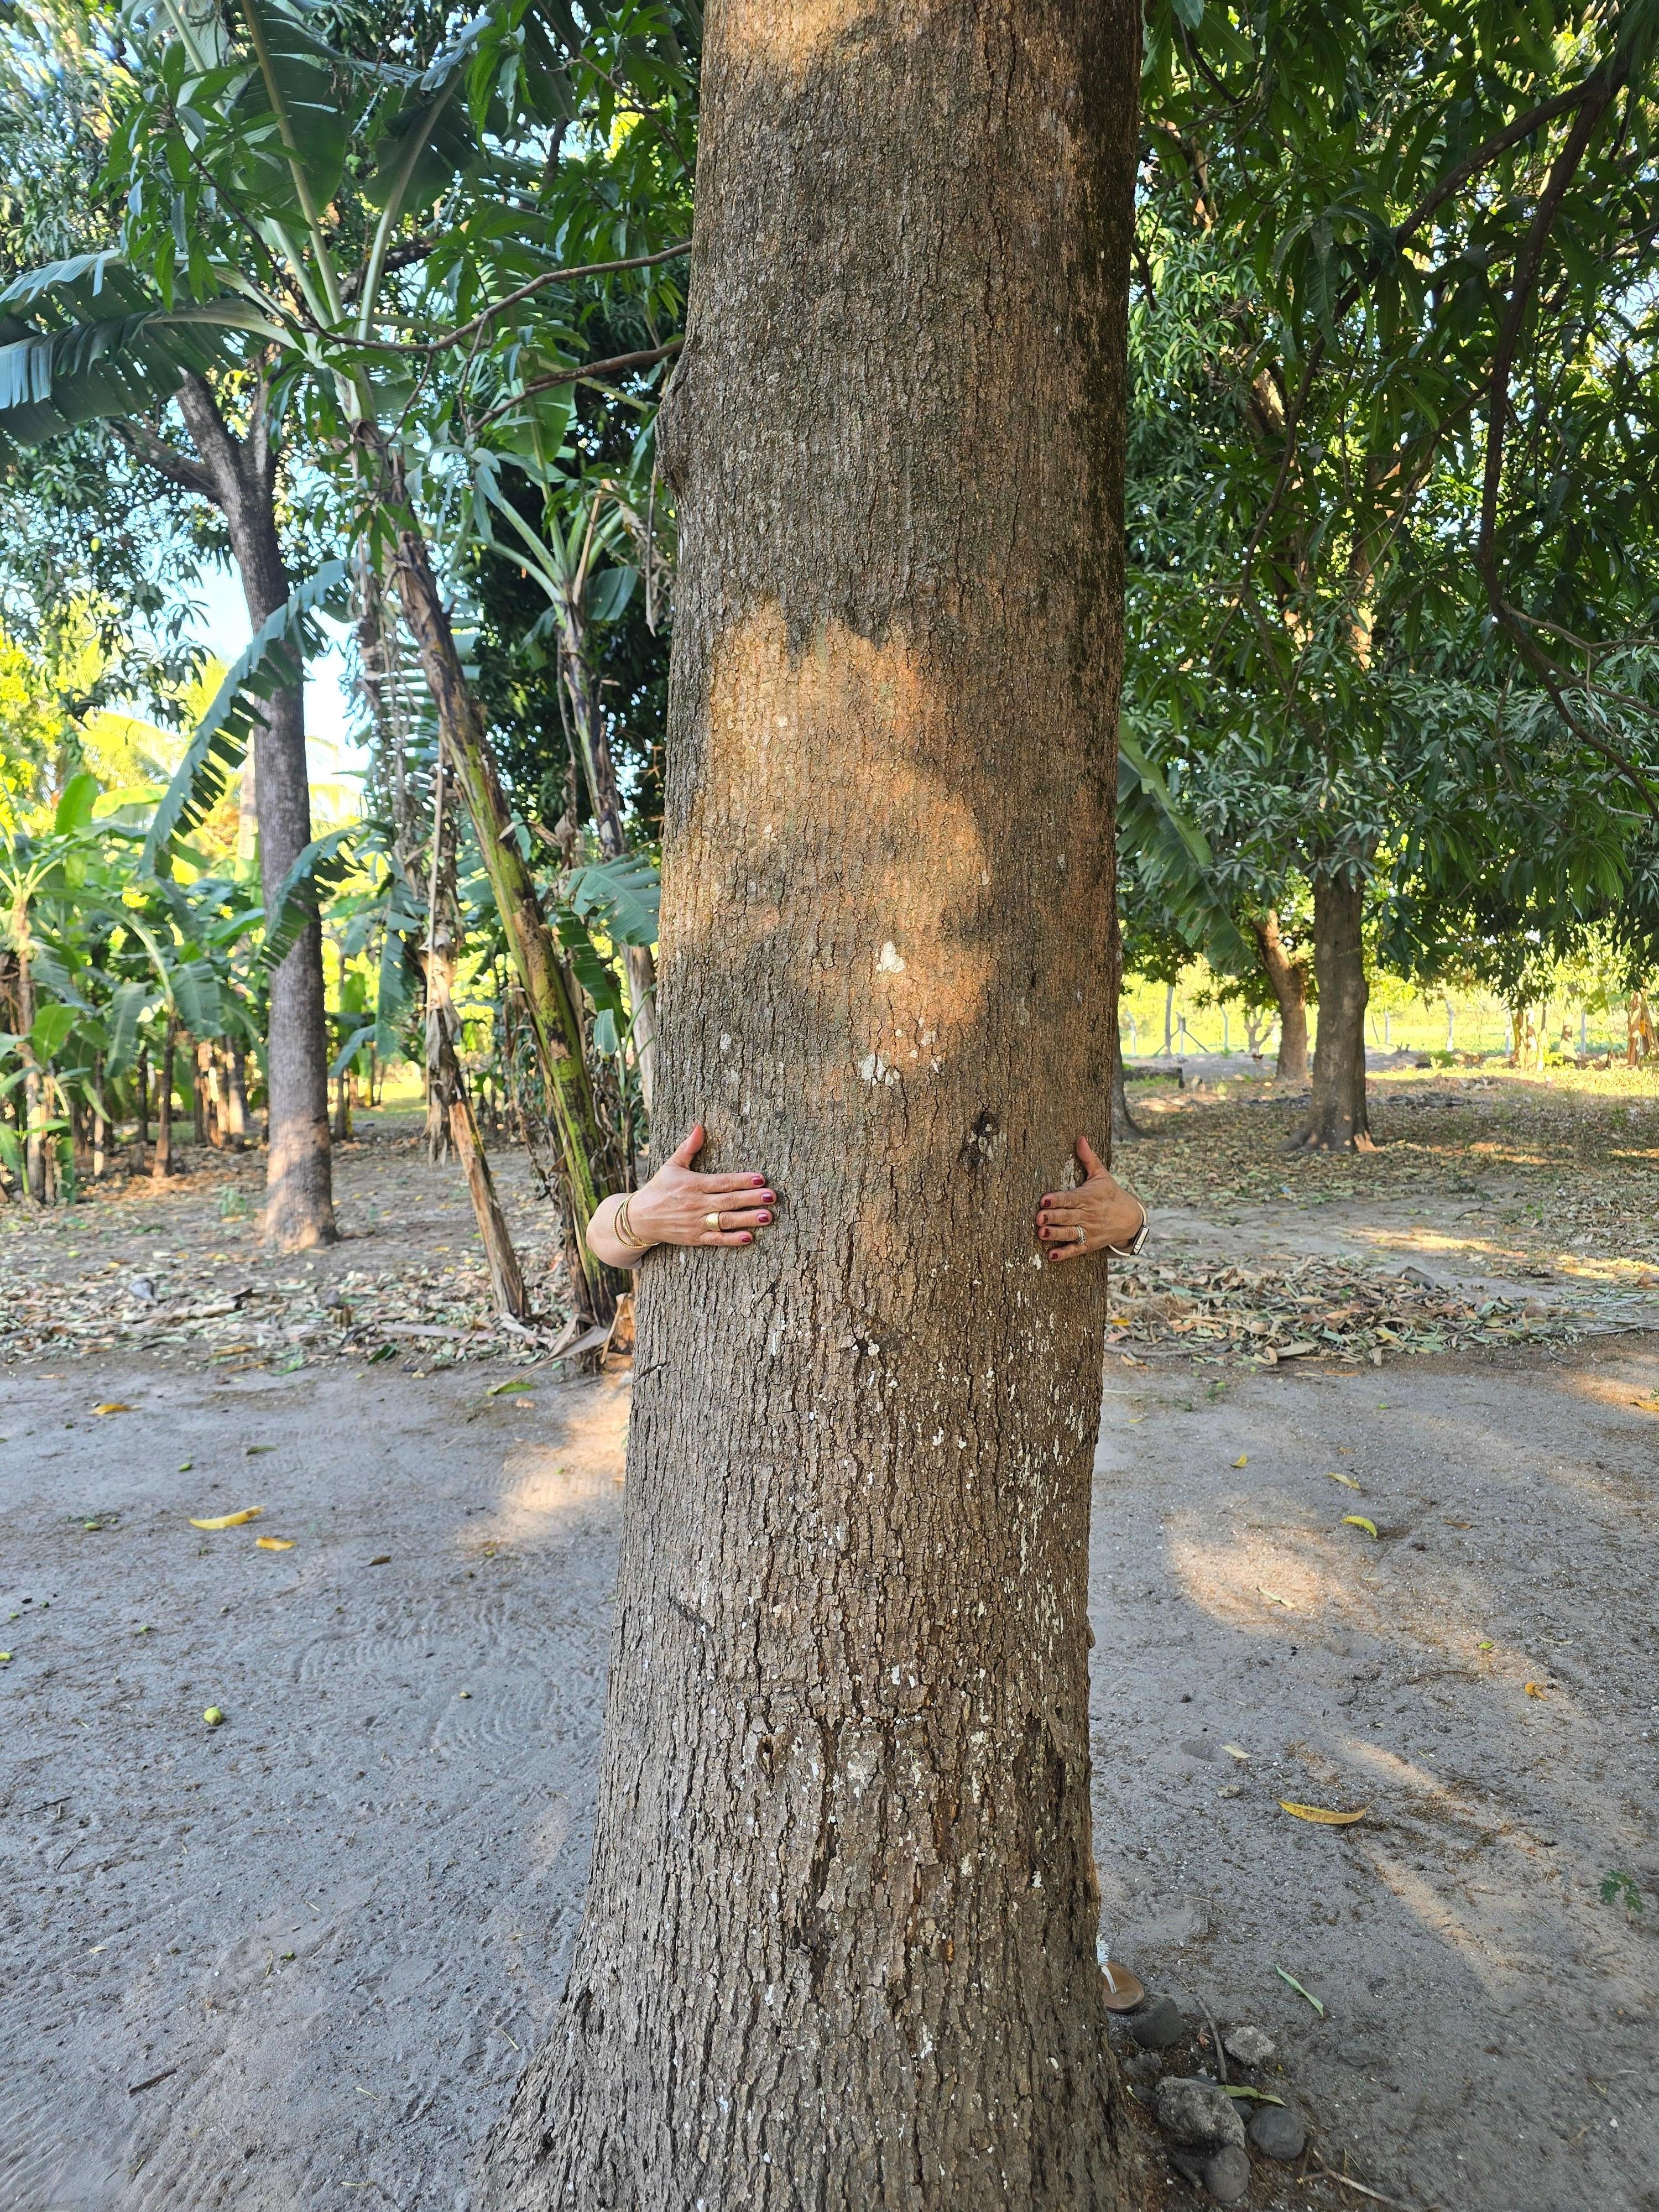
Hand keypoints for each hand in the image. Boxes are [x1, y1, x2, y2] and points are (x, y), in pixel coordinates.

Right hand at [590, 1125, 774, 1266]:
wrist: (638, 1218)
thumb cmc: (658, 1189)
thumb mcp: (671, 1165)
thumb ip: (688, 1147)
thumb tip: (699, 1126)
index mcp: (693, 1184)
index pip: (722, 1182)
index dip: (741, 1180)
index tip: (760, 1178)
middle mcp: (696, 1204)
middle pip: (728, 1201)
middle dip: (751, 1198)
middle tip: (771, 1196)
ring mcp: (696, 1222)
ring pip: (725, 1221)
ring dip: (747, 1219)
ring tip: (767, 1216)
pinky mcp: (694, 1238)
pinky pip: (716, 1240)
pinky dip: (731, 1239)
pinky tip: (748, 1237)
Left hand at [1036, 1136, 1144, 1265]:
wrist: (1130, 1218)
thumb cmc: (1110, 1193)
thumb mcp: (1101, 1175)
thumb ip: (1088, 1158)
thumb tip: (1080, 1138)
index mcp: (1087, 1197)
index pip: (1070, 1198)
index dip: (1057, 1199)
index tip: (1044, 1199)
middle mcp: (1087, 1215)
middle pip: (1067, 1216)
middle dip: (1053, 1217)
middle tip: (1038, 1217)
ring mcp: (1088, 1230)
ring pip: (1069, 1233)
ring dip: (1055, 1234)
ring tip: (1042, 1233)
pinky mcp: (1089, 1244)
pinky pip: (1076, 1250)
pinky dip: (1065, 1253)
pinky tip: (1052, 1256)